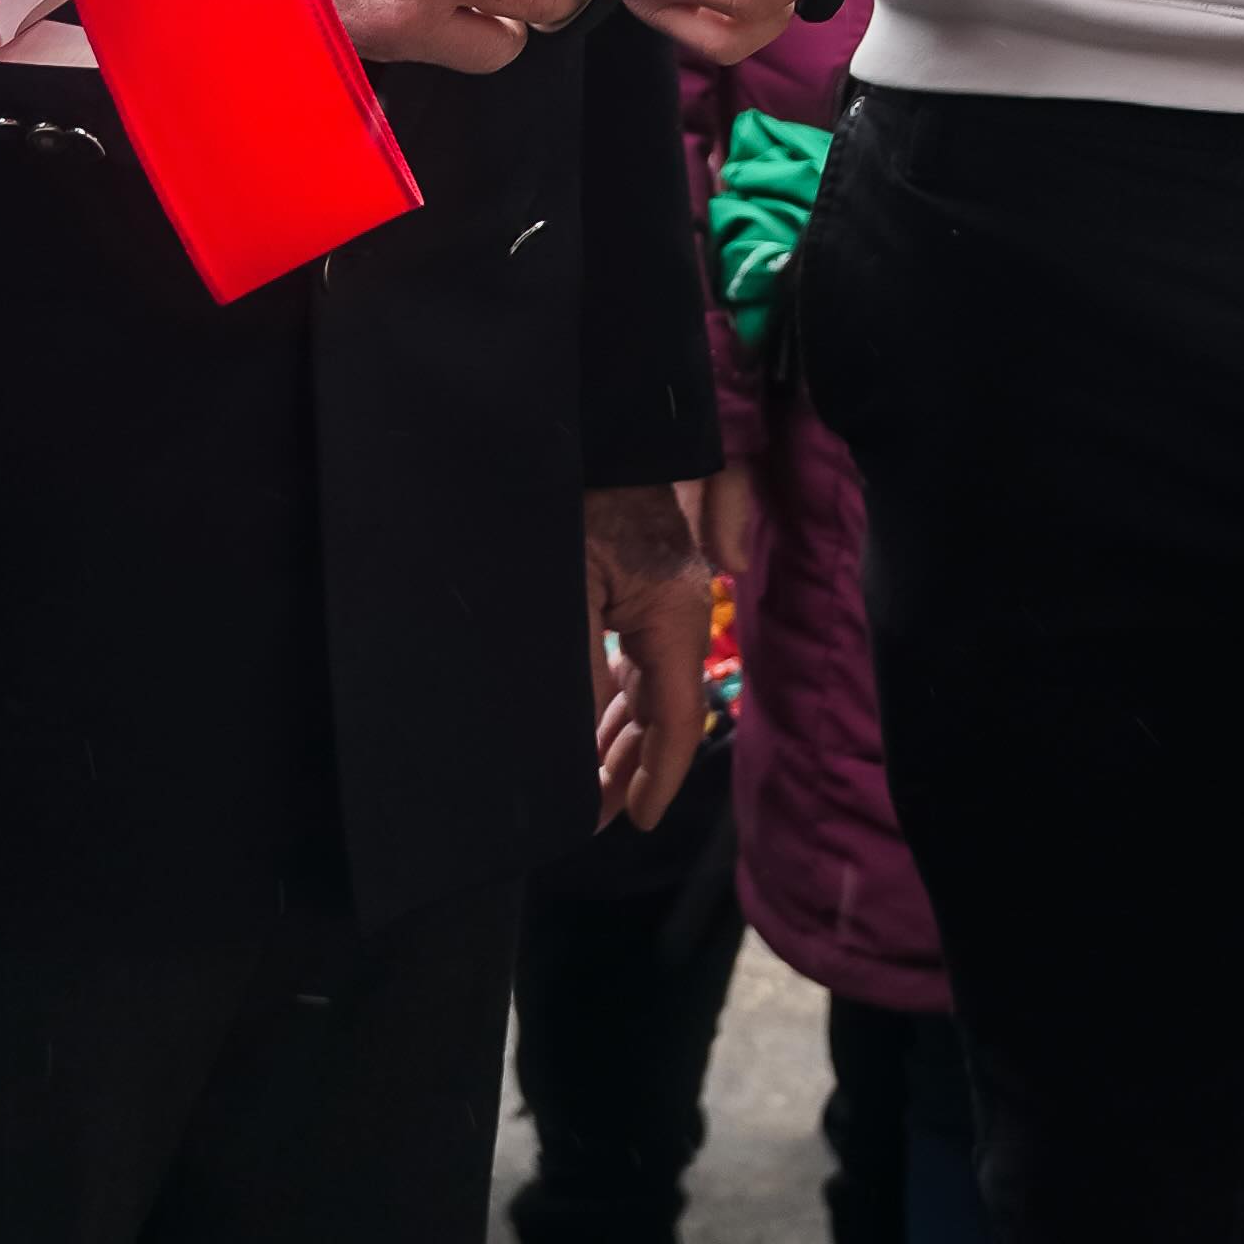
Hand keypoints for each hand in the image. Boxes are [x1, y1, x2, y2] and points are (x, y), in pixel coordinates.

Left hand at [586, 482, 715, 829]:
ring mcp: (656, 591)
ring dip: (621, 737)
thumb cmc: (567, 495)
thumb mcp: (567, 588)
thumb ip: (579, 671)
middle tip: (592, 818)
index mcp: (674, 610)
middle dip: (631, 767)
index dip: (658, 777)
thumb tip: (575, 745)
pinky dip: (614, 698)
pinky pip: (631, 655)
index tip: (630, 821)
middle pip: (664, 707)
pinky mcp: (634, 577)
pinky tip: (592, 730)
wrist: (582, 422)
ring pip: (647, 684)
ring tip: (590, 789)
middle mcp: (675, 606)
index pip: (677, 717)